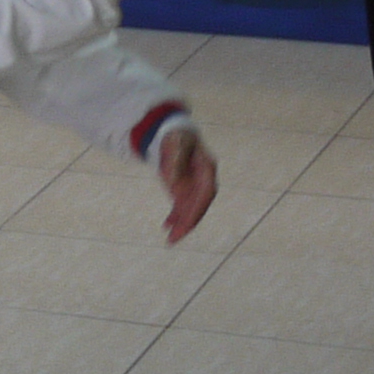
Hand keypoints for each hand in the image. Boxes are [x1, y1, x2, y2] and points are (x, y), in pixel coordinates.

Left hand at [156, 126, 218, 243]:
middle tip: (174, 239)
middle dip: (188, 223)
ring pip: (190, 209)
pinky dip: (174, 217)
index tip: (187, 223)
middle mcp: (203, 181)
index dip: (197, 209)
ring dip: (181, 224)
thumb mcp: (175, 143)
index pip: (206, 193)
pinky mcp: (184, 189)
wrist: (173, 134)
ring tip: (170, 239)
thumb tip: (173, 180)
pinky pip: (181, 206)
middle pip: (199, 206)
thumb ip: (175, 160)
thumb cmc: (177, 136)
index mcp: (206, 168)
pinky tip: (167, 226)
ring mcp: (194, 186)